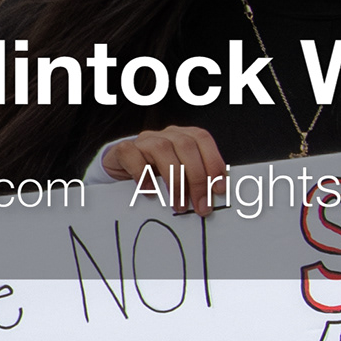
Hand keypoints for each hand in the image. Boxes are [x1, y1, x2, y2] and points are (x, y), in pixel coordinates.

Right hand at [100, 124, 225, 213]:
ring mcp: (144, 140)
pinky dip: (144, 175)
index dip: (213, 162)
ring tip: (179, 205)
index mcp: (183, 135)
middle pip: (186, 146)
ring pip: (162, 149)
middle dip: (197, 179)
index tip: (219, 189)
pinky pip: (134, 156)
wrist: (122, 167)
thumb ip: (196, 176)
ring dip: (175, 181)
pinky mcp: (124, 149)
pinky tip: (150, 192)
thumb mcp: (181, 173)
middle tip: (200, 205)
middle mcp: (165, 134)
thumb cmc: (156, 172)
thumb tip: (215, 194)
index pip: (202, 139)